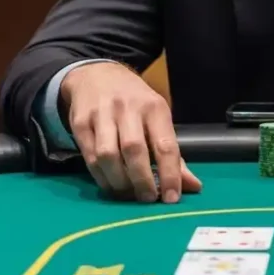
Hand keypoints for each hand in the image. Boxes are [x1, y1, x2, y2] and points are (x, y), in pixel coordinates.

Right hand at [61, 62, 200, 202]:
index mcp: (154, 108)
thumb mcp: (158, 119)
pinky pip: (90, 157)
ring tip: (128, 194)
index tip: (171, 198)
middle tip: (147, 199)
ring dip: (119, 181)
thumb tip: (192, 186)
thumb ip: (173, 155)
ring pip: (108, 155)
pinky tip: (111, 185)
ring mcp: (102, 114)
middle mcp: (128, 108)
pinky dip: (101, 177)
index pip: (165, 145)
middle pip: (134, 150)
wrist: (97, 75)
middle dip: (142, 180)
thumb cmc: (135, 103)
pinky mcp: (80, 123)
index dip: (170, 174)